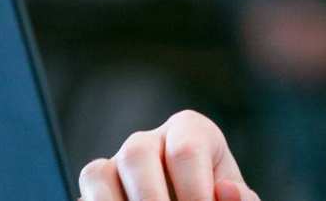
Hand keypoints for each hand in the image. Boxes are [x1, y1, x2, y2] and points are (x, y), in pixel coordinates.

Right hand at [78, 110, 259, 200]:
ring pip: (99, 173)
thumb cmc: (216, 199)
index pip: (185, 150)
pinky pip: (84, 197)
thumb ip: (240, 199)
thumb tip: (226, 192)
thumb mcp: (236, 199)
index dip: (195, 192)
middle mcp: (148, 140)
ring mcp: (116, 163)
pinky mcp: (95, 189)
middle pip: (136, 154)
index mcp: (190, 131)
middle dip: (153, 199)